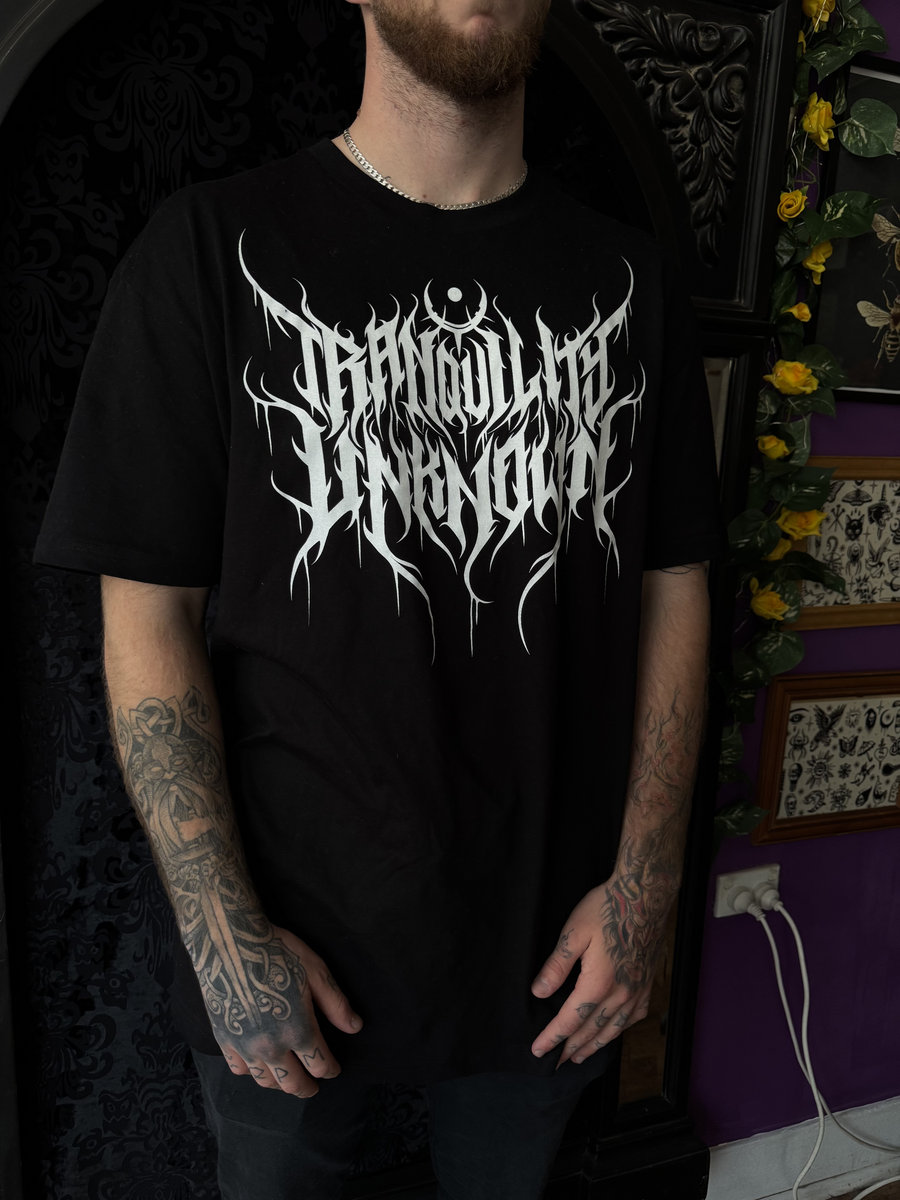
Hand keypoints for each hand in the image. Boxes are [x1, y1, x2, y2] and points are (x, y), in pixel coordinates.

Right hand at [209, 925, 362, 1097]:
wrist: (230, 942)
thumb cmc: (277, 952)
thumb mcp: (316, 972)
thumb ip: (336, 1004)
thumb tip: (355, 1027)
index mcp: (298, 1031)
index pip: (320, 1065)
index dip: (330, 1070)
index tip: (334, 1069)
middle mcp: (271, 1047)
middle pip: (293, 1083)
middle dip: (307, 1088)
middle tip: (313, 1087)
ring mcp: (245, 1046)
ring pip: (265, 1081)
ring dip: (280, 1085)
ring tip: (288, 1080)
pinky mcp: (224, 1039)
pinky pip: (239, 1069)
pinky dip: (251, 1073)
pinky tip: (257, 1066)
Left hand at [530, 880, 663, 1065]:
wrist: (645, 896)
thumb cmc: (606, 909)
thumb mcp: (574, 932)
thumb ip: (557, 966)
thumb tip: (539, 993)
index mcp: (598, 983)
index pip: (570, 1020)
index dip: (553, 1037)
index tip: (538, 1051)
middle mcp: (620, 994)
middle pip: (591, 1030)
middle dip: (571, 1049)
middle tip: (556, 1064)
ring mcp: (637, 990)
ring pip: (614, 1029)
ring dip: (595, 1045)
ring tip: (579, 1057)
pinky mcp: (647, 983)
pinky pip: (634, 1016)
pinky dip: (621, 1030)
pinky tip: (614, 1032)